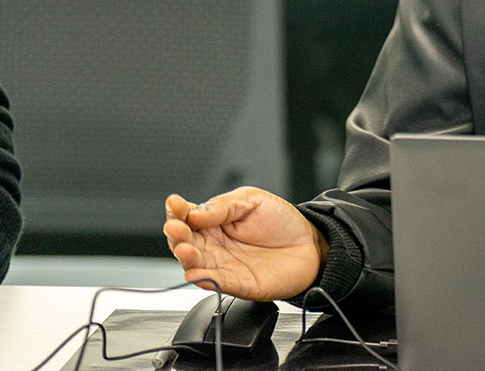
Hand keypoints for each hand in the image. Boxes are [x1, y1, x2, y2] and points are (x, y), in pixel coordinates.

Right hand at [163, 187, 327, 301]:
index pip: (187, 216)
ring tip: (185, 248)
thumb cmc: (282, 222)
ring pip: (194, 264)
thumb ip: (223, 206)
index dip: (177, 211)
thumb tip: (195, 211)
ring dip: (186, 258)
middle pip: (184, 241)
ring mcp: (222, 265)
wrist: (310, 245)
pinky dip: (203, 280)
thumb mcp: (253, 201)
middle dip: (176, 234)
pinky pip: (214, 283)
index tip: (174, 203)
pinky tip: (195, 273)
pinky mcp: (235, 283)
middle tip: (175, 227)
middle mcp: (214, 244)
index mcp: (214, 221)